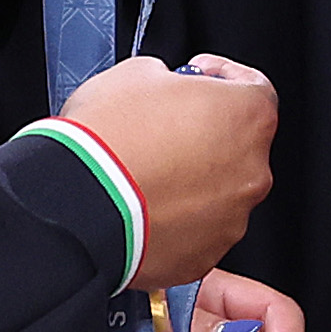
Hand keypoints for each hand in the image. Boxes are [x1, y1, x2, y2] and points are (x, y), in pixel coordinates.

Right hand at [60, 53, 275, 287]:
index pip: (253, 88)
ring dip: (190, 182)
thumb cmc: (108, 136)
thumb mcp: (137, 74)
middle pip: (236, 147)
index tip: (198, 79)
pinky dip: (175, 220)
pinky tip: (140, 207)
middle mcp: (251, 171)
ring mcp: (231, 219)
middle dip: (203, 136)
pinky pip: (195, 232)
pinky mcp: (203, 258)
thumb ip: (170, 81)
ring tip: (144, 176)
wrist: (77, 202)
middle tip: (162, 131)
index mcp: (247, 116)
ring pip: (217, 194)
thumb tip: (166, 91)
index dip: (221, 79)